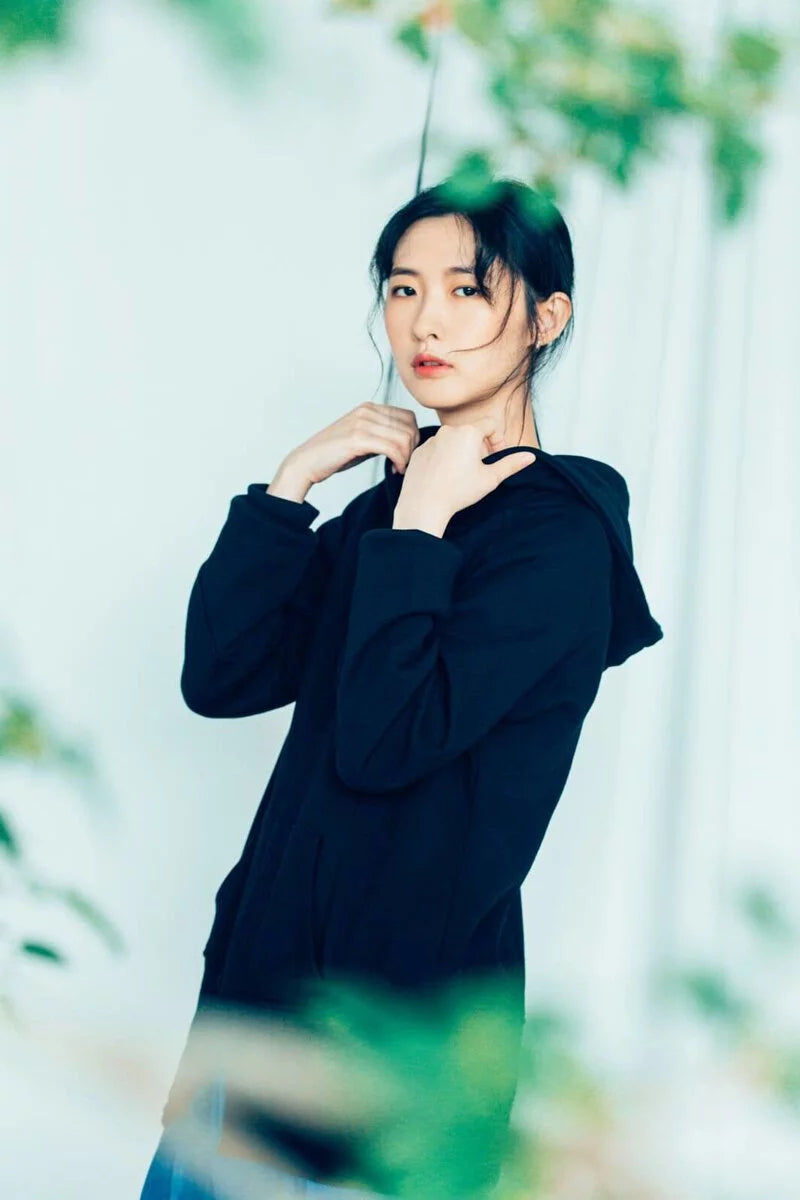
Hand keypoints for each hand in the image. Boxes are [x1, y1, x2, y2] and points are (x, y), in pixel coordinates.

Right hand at [282, 403, 419, 486]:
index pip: (408, 416)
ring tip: (398, 469)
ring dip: (407, 457)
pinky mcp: (358, 438)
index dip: (413, 437)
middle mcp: (367, 411)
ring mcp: (362, 423)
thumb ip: (382, 435)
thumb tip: (408, 442)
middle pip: (409, 426)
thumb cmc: (335, 454)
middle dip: (412, 448)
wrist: (307, 462)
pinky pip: (392, 448)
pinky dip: (399, 462)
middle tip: (403, 464)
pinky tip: (394, 470)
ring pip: (404, 437)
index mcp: (369, 408)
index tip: (404, 455)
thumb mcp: (363, 439)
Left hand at [393, 418, 535, 532]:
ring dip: (461, 452)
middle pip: (471, 432)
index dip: (498, 440)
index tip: (496, 457)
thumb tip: (530, 456)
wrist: (423, 503)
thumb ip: (511, 464)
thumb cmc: (458, 491)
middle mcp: (448, 430)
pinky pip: (436, 450)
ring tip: (461, 475)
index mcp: (469, 432)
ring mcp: (431, 440)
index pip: (491, 425)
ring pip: (453, 440)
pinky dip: (443, 459)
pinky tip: (444, 477)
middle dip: (480, 446)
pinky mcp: (419, 451)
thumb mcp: (491, 478)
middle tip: (480, 469)